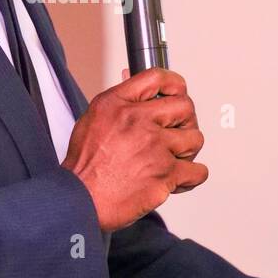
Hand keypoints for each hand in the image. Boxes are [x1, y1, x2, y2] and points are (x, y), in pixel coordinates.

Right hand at [61, 67, 207, 231]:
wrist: (79, 200)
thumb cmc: (84, 166)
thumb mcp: (94, 120)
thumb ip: (119, 102)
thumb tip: (135, 83)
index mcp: (117, 105)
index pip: (157, 77)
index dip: (174, 84)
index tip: (177, 92)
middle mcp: (138, 121)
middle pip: (185, 107)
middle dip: (185, 121)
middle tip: (177, 132)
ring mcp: (155, 148)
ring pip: (195, 138)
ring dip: (188, 150)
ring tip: (174, 158)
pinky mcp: (166, 174)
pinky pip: (198, 171)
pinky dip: (191, 177)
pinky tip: (178, 179)